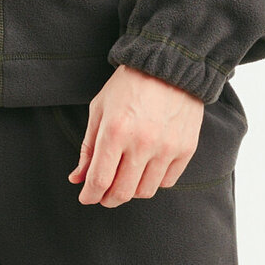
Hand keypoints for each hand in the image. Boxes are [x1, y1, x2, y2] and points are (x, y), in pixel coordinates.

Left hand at [69, 66, 204, 206]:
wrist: (169, 66)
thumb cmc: (129, 86)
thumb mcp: (100, 110)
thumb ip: (88, 147)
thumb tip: (78, 178)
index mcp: (115, 131)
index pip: (99, 180)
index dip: (89, 195)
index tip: (86, 197)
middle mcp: (142, 143)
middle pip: (122, 192)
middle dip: (107, 199)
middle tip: (103, 195)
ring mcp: (167, 148)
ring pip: (145, 191)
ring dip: (131, 191)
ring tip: (125, 178)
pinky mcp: (186, 149)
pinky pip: (167, 181)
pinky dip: (153, 181)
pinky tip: (146, 168)